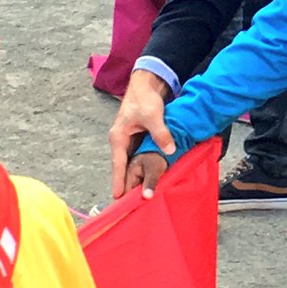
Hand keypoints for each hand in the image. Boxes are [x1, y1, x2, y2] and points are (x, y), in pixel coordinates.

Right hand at [109, 69, 175, 198]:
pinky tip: (148, 177)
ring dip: (135, 176)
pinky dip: (142, 166)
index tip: (117, 198)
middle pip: (123, 167)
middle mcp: (121, 141)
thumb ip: (160, 133)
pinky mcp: (139, 138)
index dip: (118, 181)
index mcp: (118, 137)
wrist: (147, 84)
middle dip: (127, 183)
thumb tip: (169, 150)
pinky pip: (139, 156)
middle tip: (129, 204)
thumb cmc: (145, 98)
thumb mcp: (153, 115)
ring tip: (139, 195)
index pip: (118, 165)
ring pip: (132, 162)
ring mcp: (129, 140)